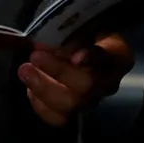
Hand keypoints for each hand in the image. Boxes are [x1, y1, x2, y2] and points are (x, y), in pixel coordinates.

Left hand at [20, 34, 135, 126]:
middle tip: (35, 57)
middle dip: (58, 72)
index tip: (76, 56)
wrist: (83, 45)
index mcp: (118, 55)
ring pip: (71, 105)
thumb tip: (47, 45)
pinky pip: (58, 118)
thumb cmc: (83, 31)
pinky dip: (40, 105)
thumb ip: (70, 32)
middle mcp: (109, 82)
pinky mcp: (75, 112)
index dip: (92, 57)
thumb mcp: (81, 24)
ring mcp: (92, 100)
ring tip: (25, 71)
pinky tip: (30, 88)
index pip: (108, 57)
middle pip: (87, 86)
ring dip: (43, 88)